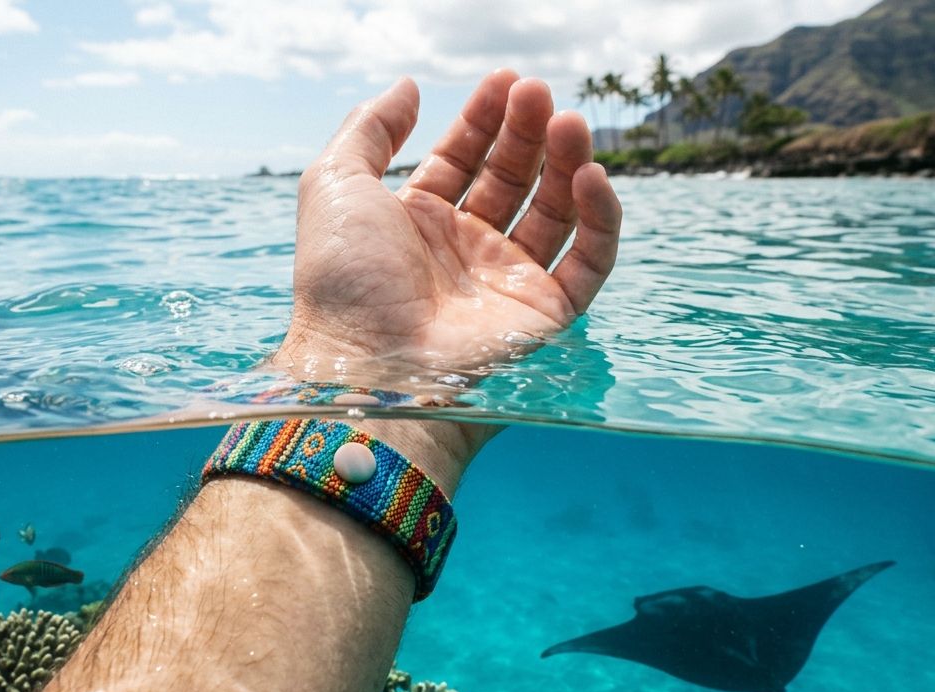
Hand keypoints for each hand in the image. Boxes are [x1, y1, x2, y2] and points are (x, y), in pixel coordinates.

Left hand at [271, 71, 621, 488]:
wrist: (368, 365)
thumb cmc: (343, 279)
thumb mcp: (335, 184)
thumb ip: (370, 130)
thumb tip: (408, 87)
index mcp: (417, 222)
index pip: (463, 158)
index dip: (485, 118)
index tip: (507, 81)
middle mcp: (464, 250)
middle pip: (511, 178)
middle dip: (527, 133)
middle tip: (540, 94)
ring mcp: (505, 283)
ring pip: (554, 212)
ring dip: (567, 164)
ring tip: (569, 123)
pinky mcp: (542, 315)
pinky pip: (587, 263)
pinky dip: (599, 219)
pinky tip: (591, 176)